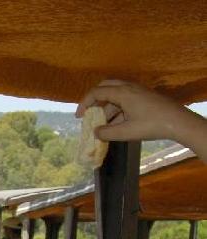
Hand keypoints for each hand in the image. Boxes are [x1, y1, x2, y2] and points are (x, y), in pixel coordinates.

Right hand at [76, 80, 202, 144]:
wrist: (178, 122)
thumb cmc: (151, 125)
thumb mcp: (126, 132)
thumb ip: (106, 133)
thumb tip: (95, 132)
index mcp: (122, 93)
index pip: (96, 93)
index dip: (84, 104)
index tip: (79, 117)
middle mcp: (129, 88)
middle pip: (105, 87)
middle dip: (94, 100)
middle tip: (89, 113)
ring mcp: (138, 91)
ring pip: (115, 94)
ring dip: (106, 107)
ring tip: (103, 125)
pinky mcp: (144, 96)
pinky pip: (125, 98)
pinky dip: (117, 109)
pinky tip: (117, 123)